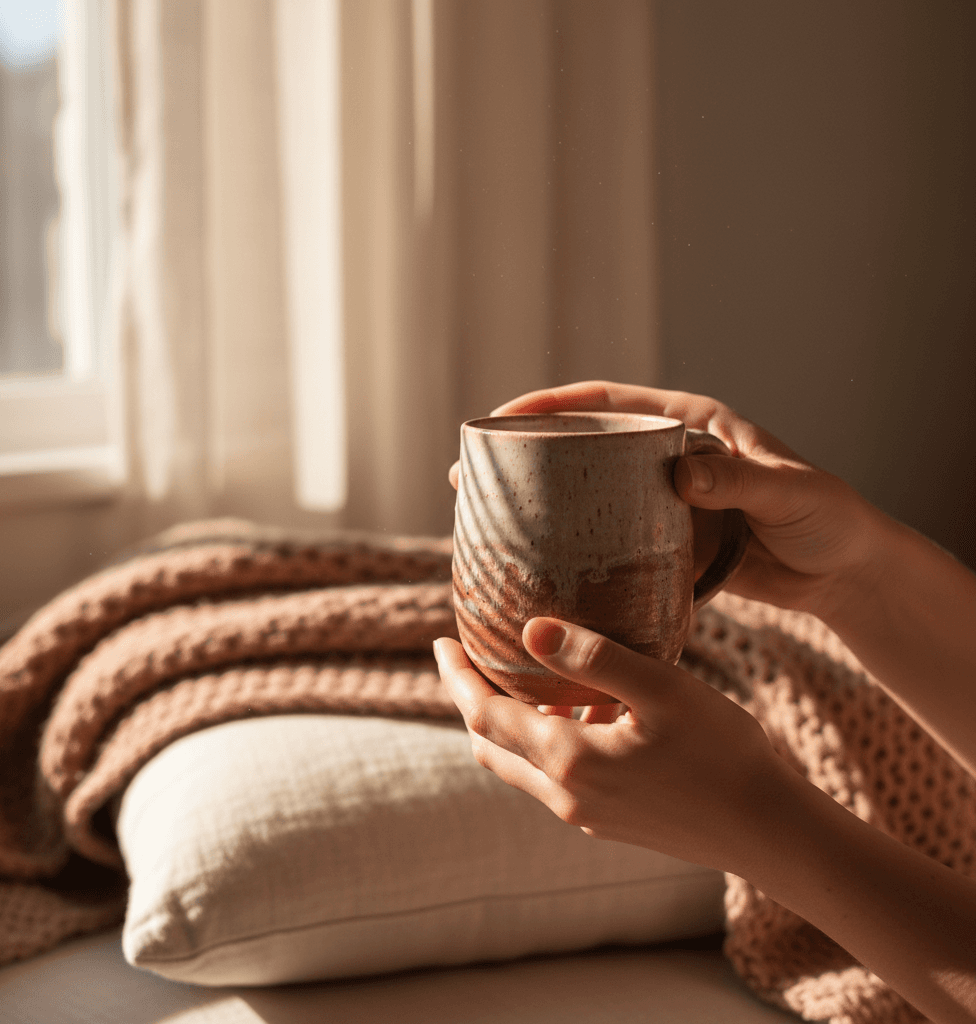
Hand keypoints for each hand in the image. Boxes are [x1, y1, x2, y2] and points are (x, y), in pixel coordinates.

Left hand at [434, 618, 791, 874]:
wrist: (767, 831)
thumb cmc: (721, 753)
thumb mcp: (661, 688)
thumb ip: (594, 657)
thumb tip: (531, 631)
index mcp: (567, 759)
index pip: (483, 714)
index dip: (457, 677)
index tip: (442, 643)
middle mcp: (564, 794)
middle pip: (490, 744)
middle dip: (471, 700)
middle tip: (467, 658)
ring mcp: (586, 815)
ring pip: (520, 765)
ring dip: (509, 723)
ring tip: (523, 677)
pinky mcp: (608, 823)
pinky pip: (554, 779)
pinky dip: (545, 743)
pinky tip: (581, 713)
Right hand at [451, 381, 884, 620]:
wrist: (847, 575)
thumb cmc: (831, 519)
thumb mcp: (790, 491)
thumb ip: (738, 479)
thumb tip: (679, 475)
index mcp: (691, 425)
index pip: (608, 403)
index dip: (551, 405)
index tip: (501, 420)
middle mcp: (667, 458)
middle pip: (583, 448)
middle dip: (526, 457)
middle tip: (469, 478)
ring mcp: (662, 503)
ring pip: (589, 497)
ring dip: (542, 507)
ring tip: (487, 524)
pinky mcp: (666, 545)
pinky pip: (611, 543)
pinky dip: (577, 552)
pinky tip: (543, 569)